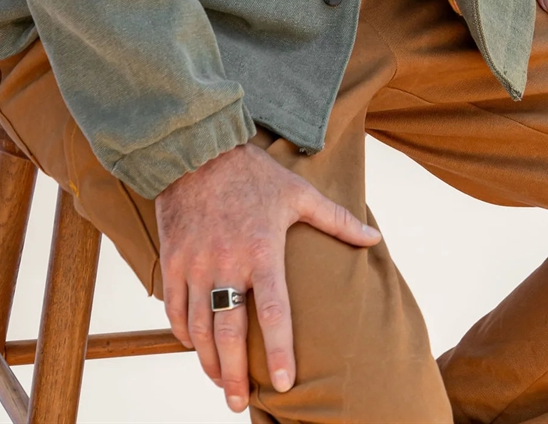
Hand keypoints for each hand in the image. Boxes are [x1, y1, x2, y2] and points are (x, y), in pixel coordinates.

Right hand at [155, 140, 379, 412]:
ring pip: (199, 329)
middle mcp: (226, 263)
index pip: (273, 312)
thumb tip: (375, 240)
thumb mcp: (298, 193)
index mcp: (261, 250)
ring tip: (221, 382)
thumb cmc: (252, 173)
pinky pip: (174, 310)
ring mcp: (195, 264)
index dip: (280, 351)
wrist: (196, 148)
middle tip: (240, 403)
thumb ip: (337, 220)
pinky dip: (184, 335)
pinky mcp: (172, 260)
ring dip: (209, 362)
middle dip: (234, 376)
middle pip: (229, 334)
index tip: (284, 384)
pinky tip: (196, 347)